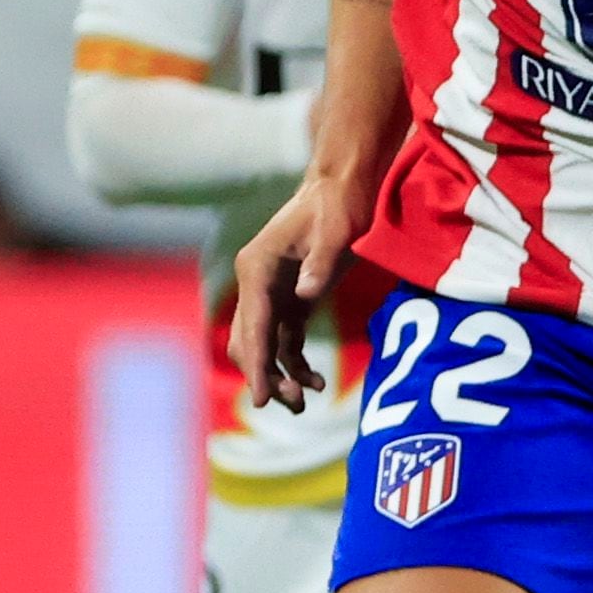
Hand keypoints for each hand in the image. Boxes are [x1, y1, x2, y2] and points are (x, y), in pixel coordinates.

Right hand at [231, 167, 367, 410]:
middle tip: (293, 404)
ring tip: (305, 403)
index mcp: (256, 268)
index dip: (256, 366)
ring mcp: (270, 295)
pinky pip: (284, 342)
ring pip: (264, 347)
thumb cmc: (339, 206)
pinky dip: (295, 365)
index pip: (252, 326)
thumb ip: (321, 264)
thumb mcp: (336, 232)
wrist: (343, 188)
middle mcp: (255, 284)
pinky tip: (317, 383)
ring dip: (279, 377)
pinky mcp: (289, 301)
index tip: (261, 398)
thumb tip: (304, 295)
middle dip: (265, 377)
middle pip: (249, 342)